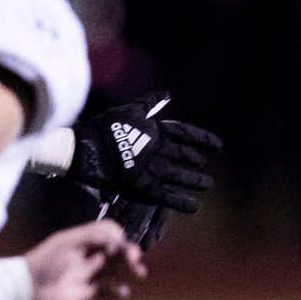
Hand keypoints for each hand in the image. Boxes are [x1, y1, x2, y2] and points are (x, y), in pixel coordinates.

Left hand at [23, 220, 146, 299]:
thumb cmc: (45, 260)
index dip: (117, 238)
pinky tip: (123, 292)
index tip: (116, 247)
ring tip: (139, 274)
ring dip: (131, 270)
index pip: (109, 233)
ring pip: (118, 270)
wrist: (27, 287)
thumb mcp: (66, 241)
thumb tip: (117, 237)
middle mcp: (90, 256)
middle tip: (135, 261)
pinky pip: (110, 292)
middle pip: (118, 251)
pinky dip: (120, 291)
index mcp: (84, 241)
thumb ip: (91, 235)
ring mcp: (90, 275)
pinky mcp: (89, 294)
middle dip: (130, 253)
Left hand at [67, 93, 222, 214]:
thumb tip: (168, 94)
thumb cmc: (104, 129)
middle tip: (207, 164)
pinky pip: (163, 194)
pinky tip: (194, 205)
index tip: (218, 145)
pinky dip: (179, 200)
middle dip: (195, 160)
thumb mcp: (129, 113)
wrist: (82, 149)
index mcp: (153, 134)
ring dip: (192, 181)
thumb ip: (149, 104)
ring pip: (176, 175)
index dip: (201, 139)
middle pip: (182, 156)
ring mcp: (148, 169)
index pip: (183, 135)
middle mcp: (154, 152)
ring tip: (207, 184)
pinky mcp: (140, 185)